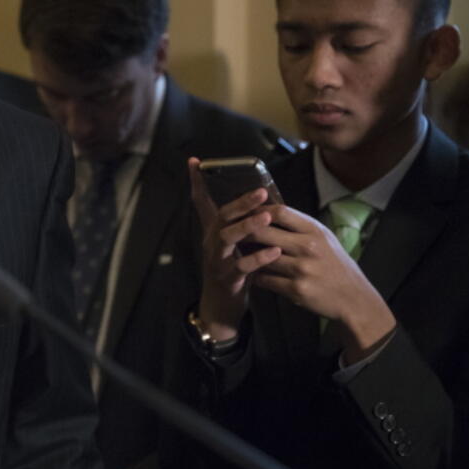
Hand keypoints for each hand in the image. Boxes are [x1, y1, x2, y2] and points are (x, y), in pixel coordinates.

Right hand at [188, 157, 282, 339]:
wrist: (222, 307)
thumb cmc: (231, 271)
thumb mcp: (231, 246)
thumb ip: (237, 226)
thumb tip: (255, 203)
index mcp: (213, 231)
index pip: (202, 202)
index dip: (197, 182)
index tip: (194, 161)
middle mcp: (211, 242)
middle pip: (221, 217)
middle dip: (240, 203)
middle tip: (261, 192)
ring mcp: (217, 261)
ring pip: (227, 238)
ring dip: (247, 226)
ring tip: (267, 218)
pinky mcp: (227, 279)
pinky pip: (242, 266)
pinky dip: (258, 258)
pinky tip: (274, 252)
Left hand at [248, 204, 395, 361]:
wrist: (354, 299)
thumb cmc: (336, 265)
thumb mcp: (324, 239)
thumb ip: (300, 226)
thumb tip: (269, 211)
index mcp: (315, 231)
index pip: (279, 211)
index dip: (259, 211)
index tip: (247, 213)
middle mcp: (308, 247)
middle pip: (263, 232)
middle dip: (245, 232)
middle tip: (234, 233)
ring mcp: (301, 269)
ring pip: (260, 257)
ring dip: (249, 257)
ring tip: (241, 255)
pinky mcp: (296, 290)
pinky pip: (265, 280)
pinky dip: (257, 277)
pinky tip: (255, 275)